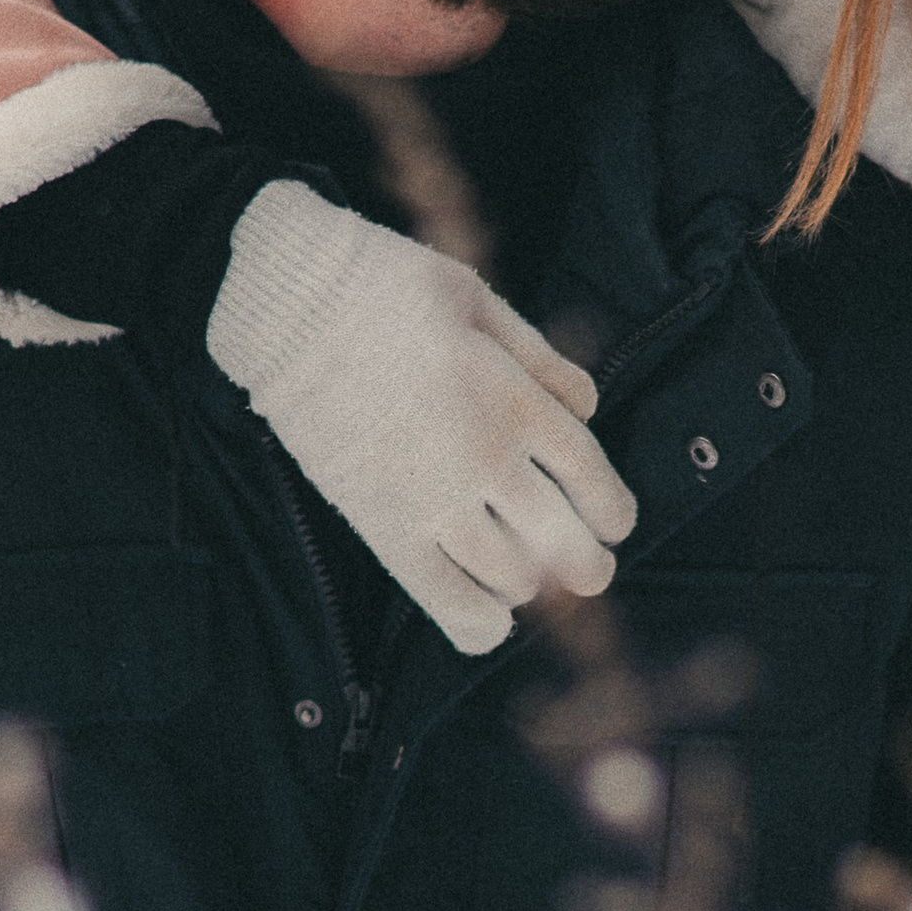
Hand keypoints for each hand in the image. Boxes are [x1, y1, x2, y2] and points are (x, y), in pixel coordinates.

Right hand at [209, 183, 636, 654]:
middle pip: (564, 541)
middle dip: (588, 566)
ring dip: (529, 584)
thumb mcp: (479, 300)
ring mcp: (436, 499)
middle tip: (590, 570)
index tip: (615, 525)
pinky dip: (477, 621)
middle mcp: (488, 459)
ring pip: (511, 577)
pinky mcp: (384, 526)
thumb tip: (588, 407)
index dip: (612, 512)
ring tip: (526, 578)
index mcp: (517, 401)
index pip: (592, 478)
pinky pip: (445, 599)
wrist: (296, 308)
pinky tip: (489, 620)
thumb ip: (539, 357)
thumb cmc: (387, 289)